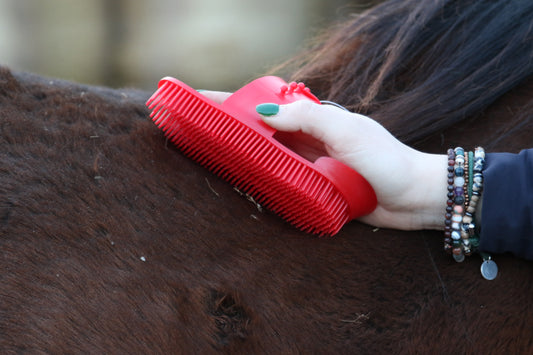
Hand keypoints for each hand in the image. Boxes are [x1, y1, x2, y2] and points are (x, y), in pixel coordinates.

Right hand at [200, 91, 446, 230]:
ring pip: (265, 158)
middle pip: (258, 132)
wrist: (412, 197)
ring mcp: (307, 167)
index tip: (198, 98)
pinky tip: (240, 182)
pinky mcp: (312, 192)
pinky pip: (280, 185)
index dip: (232, 101)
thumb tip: (264, 113)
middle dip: (227, 127)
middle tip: (193, 128)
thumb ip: (308, 119)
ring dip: (239, 155)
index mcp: (312, 120)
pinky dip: (259, 182)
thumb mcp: (347, 132)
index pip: (264, 106)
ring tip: (206, 153)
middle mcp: (306, 142)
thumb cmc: (386, 161)